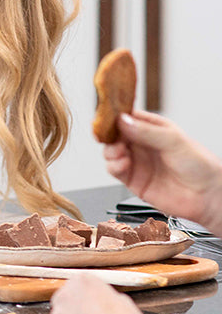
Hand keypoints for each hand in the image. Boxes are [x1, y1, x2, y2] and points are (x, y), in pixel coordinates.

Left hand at [46, 273, 152, 313]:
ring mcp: (56, 313)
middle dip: (72, 313)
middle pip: (62, 301)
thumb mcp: (121, 301)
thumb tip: (101, 302)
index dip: (84, 302)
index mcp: (82, 281)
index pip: (74, 288)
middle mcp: (65, 293)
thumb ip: (103, 298)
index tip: (90, 312)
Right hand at [105, 110, 221, 232]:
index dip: (115, 117)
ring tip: (119, 152)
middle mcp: (143, 144)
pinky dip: (113, 166)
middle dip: (109, 136)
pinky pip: (114, 170)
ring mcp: (137, 161)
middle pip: (115, 135)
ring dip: (110, 151)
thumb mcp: (174, 141)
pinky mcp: (132, 179)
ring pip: (111, 152)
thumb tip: (122, 121)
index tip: (107, 118)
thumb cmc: (200, 165)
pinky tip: (122, 164)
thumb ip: (147, 131)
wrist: (207, 196)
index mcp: (153, 129)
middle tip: (111, 138)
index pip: (128, 117)